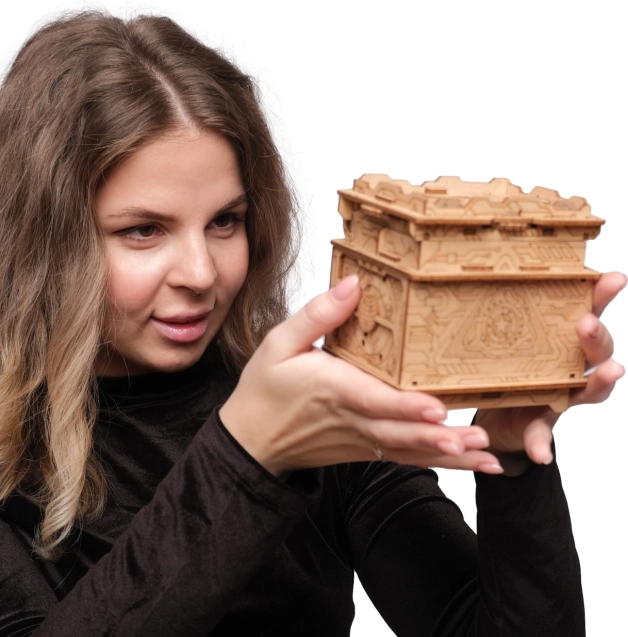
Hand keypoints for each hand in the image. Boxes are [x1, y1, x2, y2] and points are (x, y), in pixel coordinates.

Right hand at [220, 275, 501, 476]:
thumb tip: (353, 285)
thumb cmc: (265, 389)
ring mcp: (360, 439)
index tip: (437, 409)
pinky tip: (470, 463)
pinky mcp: (365, 449)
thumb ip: (318, 314)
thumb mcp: (279, 342)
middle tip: (479, 439)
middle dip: (439, 438)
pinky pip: (404, 458)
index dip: (405, 406)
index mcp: (332, 389)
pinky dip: (438, 463)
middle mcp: (351, 419)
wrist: (251, 439)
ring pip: (408, 450)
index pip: (373, 400)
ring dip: (448, 456)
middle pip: (400, 432)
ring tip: (487, 458)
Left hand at [474, 272, 625, 472]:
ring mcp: (561, 397)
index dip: (602, 296)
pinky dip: (541, 445)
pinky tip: (541, 453)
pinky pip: (543, 435)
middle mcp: (570, 370)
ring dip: (600, 383)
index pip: (588, 315)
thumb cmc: (505, 372)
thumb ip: (505, 323)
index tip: (614, 277)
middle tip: (586, 323)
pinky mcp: (542, 424)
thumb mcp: (502, 347)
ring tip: (611, 372)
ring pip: (590, 389)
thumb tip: (495, 278)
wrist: (496, 416)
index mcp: (561, 344)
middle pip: (596, 352)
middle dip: (597, 337)